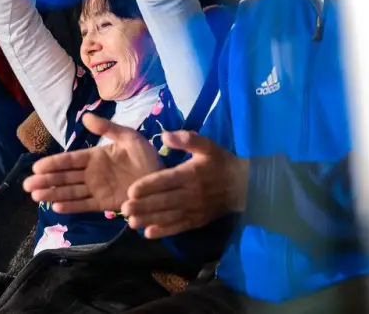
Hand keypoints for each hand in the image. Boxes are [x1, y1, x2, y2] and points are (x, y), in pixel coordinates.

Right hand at [22, 115, 161, 213]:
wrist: (164, 180)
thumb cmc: (147, 157)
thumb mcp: (129, 137)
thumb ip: (107, 128)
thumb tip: (85, 116)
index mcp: (95, 156)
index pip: (69, 160)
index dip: (53, 164)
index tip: (36, 167)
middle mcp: (92, 174)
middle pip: (64, 178)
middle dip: (46, 181)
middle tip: (27, 185)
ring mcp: (97, 189)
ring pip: (70, 192)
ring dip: (53, 194)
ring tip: (36, 197)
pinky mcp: (105, 204)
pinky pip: (85, 205)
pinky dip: (71, 206)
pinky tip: (57, 207)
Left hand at [123, 130, 247, 238]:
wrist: (244, 186)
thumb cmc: (220, 163)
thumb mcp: (207, 146)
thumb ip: (187, 139)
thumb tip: (165, 135)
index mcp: (190, 174)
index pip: (166, 180)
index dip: (148, 186)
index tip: (131, 191)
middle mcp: (191, 194)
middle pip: (164, 201)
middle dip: (143, 206)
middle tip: (124, 208)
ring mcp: (194, 209)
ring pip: (169, 216)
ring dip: (149, 220)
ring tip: (131, 223)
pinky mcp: (197, 220)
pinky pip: (179, 227)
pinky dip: (164, 232)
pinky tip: (148, 234)